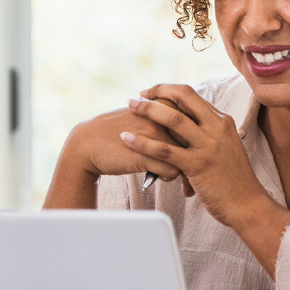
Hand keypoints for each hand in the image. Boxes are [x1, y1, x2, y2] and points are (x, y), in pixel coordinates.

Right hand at [42, 103, 187, 208]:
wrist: (87, 144)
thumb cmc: (118, 132)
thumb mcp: (144, 117)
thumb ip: (167, 118)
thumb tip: (192, 129)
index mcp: (165, 104)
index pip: (197, 122)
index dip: (202, 140)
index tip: (200, 154)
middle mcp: (162, 118)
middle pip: (196, 141)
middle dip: (200, 159)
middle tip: (199, 174)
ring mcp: (155, 136)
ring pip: (188, 158)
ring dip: (187, 173)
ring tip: (185, 184)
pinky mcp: (146, 155)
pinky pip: (172, 171)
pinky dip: (170, 178)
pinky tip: (162, 177)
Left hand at [122, 84, 289, 275]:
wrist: (248, 205)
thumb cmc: (234, 180)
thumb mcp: (226, 148)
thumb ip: (209, 133)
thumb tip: (188, 124)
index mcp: (222, 122)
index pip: (193, 95)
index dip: (170, 90)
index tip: (154, 93)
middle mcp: (216, 128)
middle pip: (183, 97)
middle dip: (158, 91)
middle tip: (139, 94)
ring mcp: (207, 146)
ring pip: (172, 119)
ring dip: (148, 109)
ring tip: (130, 106)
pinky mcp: (197, 165)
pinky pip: (165, 150)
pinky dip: (143, 143)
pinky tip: (127, 139)